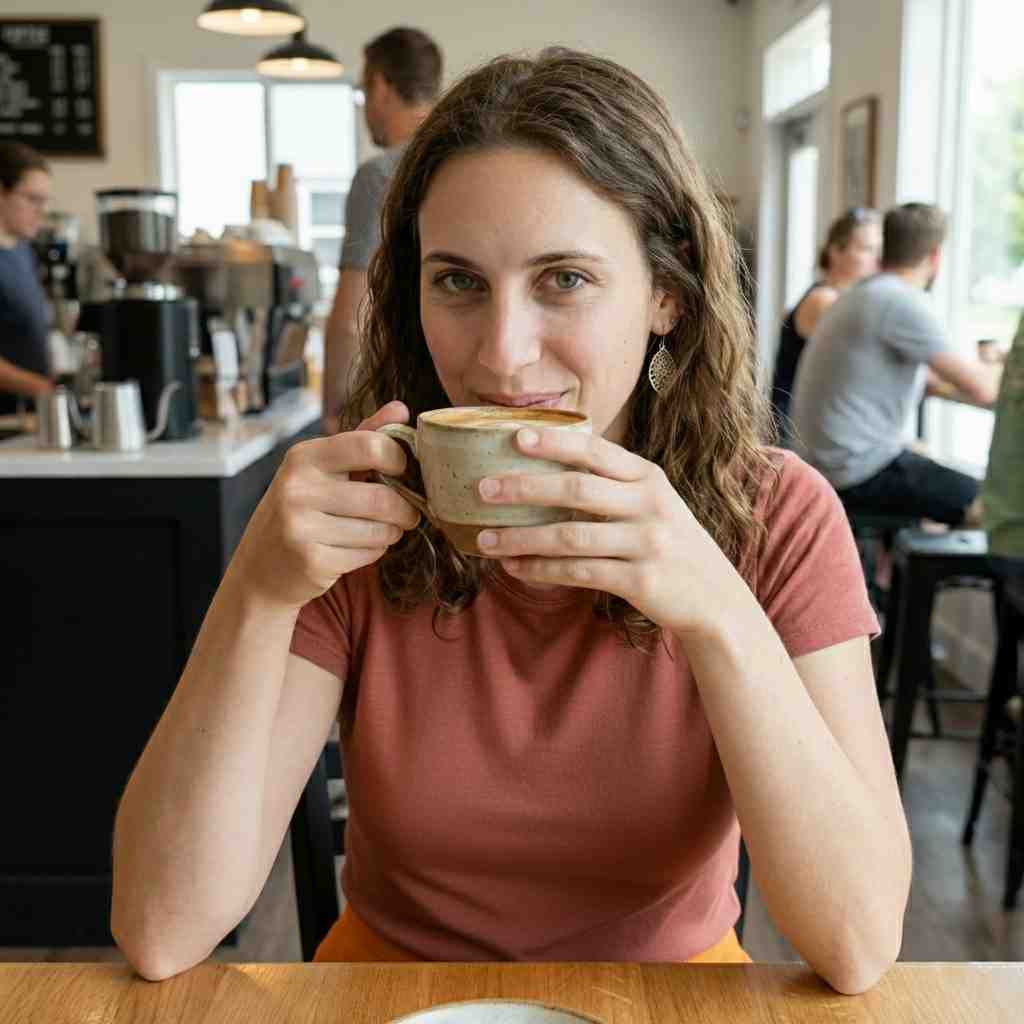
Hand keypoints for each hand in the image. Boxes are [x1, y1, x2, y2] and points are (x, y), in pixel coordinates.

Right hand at [228, 401, 420, 610]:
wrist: (259, 568)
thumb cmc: (300, 510)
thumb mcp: (322, 468)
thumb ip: (363, 438)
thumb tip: (401, 409)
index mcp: (303, 457)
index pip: (369, 445)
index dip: (398, 457)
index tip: (403, 469)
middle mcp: (298, 489)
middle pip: (381, 497)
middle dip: (405, 508)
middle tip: (409, 513)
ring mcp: (301, 527)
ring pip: (379, 530)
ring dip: (392, 532)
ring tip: (384, 530)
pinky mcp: (312, 561)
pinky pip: (369, 554)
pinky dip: (375, 552)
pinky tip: (358, 548)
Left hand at [474, 427, 741, 634]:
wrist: (715, 598)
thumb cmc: (669, 544)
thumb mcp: (651, 503)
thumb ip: (611, 484)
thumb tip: (545, 467)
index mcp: (648, 477)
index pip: (595, 451)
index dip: (554, 442)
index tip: (514, 437)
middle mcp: (650, 504)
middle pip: (577, 488)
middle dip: (525, 487)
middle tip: (483, 489)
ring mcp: (647, 543)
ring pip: (571, 536)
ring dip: (522, 538)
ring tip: (485, 541)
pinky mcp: (641, 580)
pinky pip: (580, 572)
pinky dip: (542, 571)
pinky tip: (515, 569)